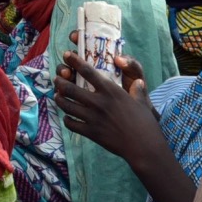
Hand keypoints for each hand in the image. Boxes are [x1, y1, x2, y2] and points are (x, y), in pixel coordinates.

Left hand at [53, 40, 160, 161]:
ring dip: (59, 99)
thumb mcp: (141, 102)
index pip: (88, 72)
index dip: (75, 61)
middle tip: (56, 79)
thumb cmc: (145, 123)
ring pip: (67, 105)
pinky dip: (67, 119)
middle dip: (60, 82)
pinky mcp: (90, 133)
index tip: (66, 54)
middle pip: (70, 88)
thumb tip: (138, 82)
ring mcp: (92, 118)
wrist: (143, 147)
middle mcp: (98, 102)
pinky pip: (71, 124)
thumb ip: (137, 90)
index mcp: (110, 91)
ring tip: (57, 96)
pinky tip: (67, 116)